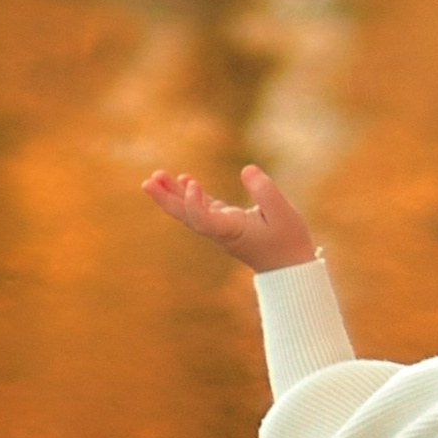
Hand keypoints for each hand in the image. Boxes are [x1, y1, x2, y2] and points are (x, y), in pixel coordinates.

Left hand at [141, 163, 315, 274]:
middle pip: (186, 217)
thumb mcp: (283, 214)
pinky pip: (202, 208)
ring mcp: (221, 228)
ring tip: (156, 176)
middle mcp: (220, 231)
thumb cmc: (288, 241)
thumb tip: (246, 170)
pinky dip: (191, 194)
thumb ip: (265, 190)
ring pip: (190, 212)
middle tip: (147, 182)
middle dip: (166, 199)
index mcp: (231, 231)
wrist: (289, 267)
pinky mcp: (227, 223)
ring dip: (172, 195)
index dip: (192, 202)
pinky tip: (184, 179)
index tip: (192, 181)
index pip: (203, 220)